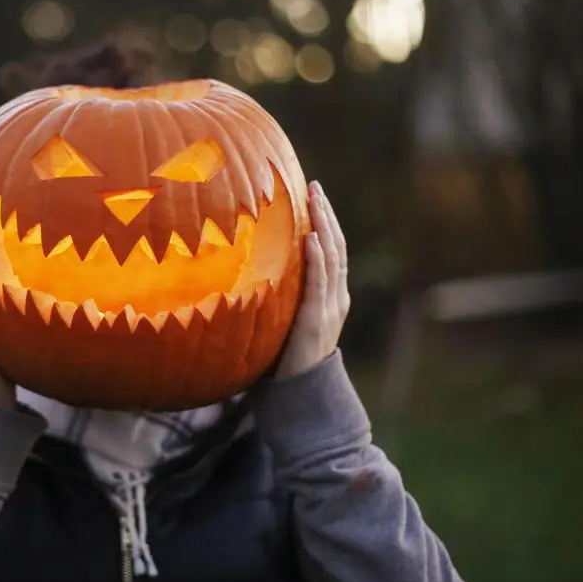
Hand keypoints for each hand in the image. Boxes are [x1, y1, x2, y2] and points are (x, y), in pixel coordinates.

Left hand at [274, 181, 350, 378]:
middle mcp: (335, 297)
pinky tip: (313, 237)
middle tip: (314, 186)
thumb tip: (246, 275)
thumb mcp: (282, 321)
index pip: (331, 251)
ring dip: (324, 225)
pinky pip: (321, 282)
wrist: (300, 395)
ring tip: (315, 199)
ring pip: (333, 257)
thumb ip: (276, 299)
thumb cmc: (283, 360)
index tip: (313, 195)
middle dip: (326, 214)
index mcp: (329, 296)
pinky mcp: (318, 318)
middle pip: (336, 246)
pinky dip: (319, 257)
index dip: (324, 222)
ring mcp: (330, 307)